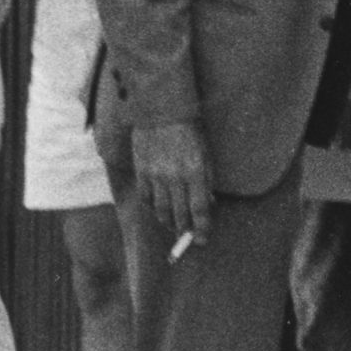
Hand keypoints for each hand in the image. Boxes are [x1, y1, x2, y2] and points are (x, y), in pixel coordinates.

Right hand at [132, 120, 212, 244]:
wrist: (161, 111)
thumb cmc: (190, 131)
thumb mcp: (206, 154)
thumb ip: (207, 179)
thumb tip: (208, 204)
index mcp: (195, 172)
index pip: (199, 209)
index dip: (201, 228)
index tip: (202, 239)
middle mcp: (175, 177)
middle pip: (179, 213)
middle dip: (184, 229)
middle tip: (187, 237)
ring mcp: (156, 175)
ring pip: (161, 210)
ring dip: (168, 222)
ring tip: (173, 226)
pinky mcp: (141, 171)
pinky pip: (146, 197)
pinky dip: (151, 208)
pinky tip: (157, 210)